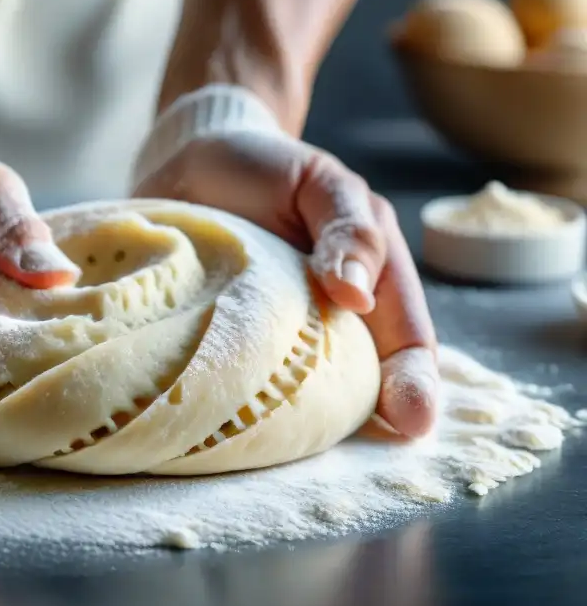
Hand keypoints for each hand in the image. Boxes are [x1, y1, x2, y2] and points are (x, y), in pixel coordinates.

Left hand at [134, 125, 437, 437]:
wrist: (192, 155)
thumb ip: (348, 227)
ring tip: (297, 446)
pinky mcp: (225, 338)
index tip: (410, 419)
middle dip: (367, 415)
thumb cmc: (266, 167)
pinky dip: (239, 400)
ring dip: (304, 417)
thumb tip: (355, 292)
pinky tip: (232, 423)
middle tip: (364, 449)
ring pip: (302, 387)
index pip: (404, 337)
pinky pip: (240, 375)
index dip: (413, 381)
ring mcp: (277, 331)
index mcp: (367, 278)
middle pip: (359, 377)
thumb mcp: (320, 182)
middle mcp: (328, 315)